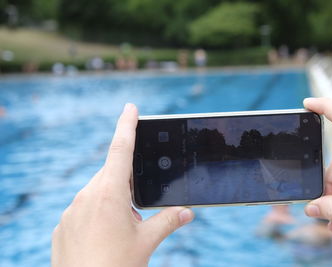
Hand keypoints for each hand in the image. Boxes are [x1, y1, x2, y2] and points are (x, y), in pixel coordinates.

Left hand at [52, 103, 193, 266]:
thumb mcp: (146, 242)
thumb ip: (168, 222)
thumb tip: (187, 212)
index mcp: (110, 194)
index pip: (120, 149)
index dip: (127, 125)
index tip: (131, 107)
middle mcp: (87, 196)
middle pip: (111, 174)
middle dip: (126, 183)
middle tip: (136, 209)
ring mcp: (72, 210)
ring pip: (97, 191)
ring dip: (113, 200)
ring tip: (121, 228)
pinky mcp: (64, 224)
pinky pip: (84, 208)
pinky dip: (97, 214)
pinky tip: (103, 236)